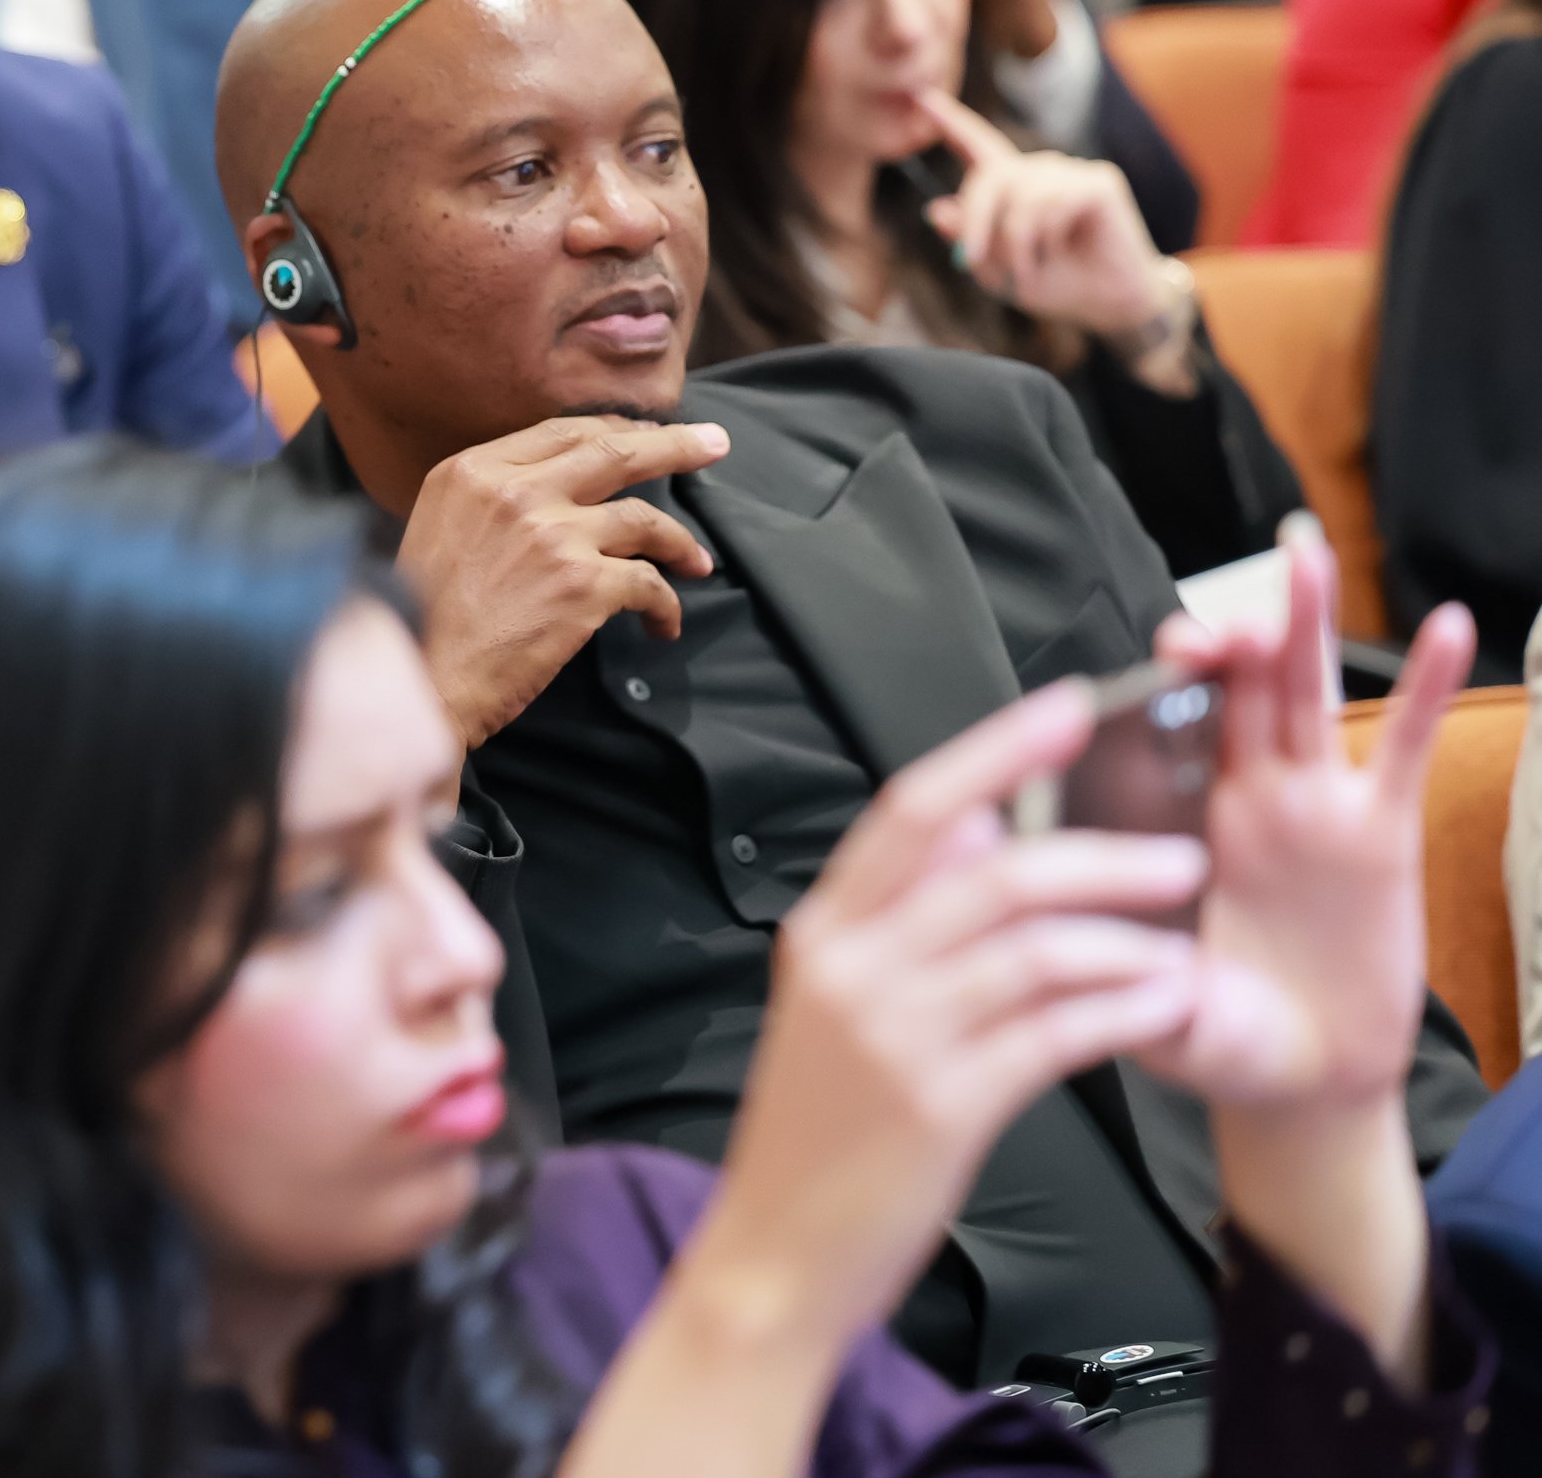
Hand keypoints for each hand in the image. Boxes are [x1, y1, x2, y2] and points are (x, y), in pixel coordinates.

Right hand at [396, 417, 728, 745]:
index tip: (648, 434)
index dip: (615, 431)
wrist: (419, 681)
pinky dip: (666, 605)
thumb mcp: (439, 529)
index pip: (560, 432)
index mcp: (472, 472)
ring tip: (698, 562)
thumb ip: (489, 501)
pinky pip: (648, 583)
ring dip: (680, 540)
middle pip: (615, 451)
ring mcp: (553, 535)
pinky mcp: (583, 586)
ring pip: (644, 519)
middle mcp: (514, 491)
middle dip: (675, 444)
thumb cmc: (422, 621)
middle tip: (714, 443)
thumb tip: (547, 491)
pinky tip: (664, 623)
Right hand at [683, 680, 1205, 1348]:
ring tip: (1184, 945)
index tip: (1067, 707)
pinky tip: (1161, 1009)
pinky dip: (1122, 1013)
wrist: (775, 1253)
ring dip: (1130, 938)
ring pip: (1036, 950)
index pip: (913, 808)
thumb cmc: (819, 1134)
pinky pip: (1055, 1035)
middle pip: (992, 870)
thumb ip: (896, 920)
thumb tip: (972, 833)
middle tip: (1182, 853)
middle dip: (1101, 852)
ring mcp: (893, 1036)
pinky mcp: (941, 1105)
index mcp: (824, 932)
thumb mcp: (834, 1008)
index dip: (996, 749)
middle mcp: (853, 968)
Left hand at [918, 89, 1180, 353]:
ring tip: (1025, 272)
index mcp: (1014, 186)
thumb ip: (968, 240)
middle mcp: (1041, 171)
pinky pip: (1051, 203)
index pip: (978, 146)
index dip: (951, 122)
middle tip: (969, 262)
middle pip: (991, 176)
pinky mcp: (1098, 182)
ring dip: (1014, 242)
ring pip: (1020, 196)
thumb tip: (936, 208)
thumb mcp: (999, 271)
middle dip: (975, 221)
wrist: (1109, 304)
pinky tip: (1056, 254)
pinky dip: (1043, 239)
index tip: (921, 96)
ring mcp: (1071, 172)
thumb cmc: (1057, 286)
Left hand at [1138, 538, 1475, 1114]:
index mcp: (1170, 819)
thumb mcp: (1139, 989)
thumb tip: (1051, 922)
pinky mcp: (1378, 834)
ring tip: (1305, 554)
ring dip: (1303, 623)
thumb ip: (1103, 959)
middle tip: (1225, 611)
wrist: (1297, 1084)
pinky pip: (1399, 748)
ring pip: (1302, 695)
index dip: (1157, 680)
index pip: (1156, 723)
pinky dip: (1422, 686)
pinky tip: (1443, 627)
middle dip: (1225, 637)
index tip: (1158, 656)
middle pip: (1229, 690)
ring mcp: (1309, 806)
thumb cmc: (1206, 1032)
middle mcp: (1236, 796)